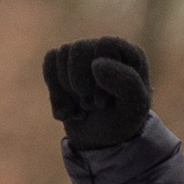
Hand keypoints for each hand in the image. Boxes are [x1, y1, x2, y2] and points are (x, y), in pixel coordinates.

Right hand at [42, 36, 151, 150]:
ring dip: (68, 91)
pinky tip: (69, 107)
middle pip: (79, 48)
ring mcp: (83, 53)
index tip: (103, 100)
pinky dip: (55, 92)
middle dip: (80, 85)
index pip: (105, 45)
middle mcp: (105, 49)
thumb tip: (97, 64)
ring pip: (62, 54)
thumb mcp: (134, 108)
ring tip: (83, 106)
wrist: (101, 139)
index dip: (99, 74)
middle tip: (92, 106)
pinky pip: (49, 63)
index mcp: (129, 54)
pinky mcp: (63, 63)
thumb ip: (127, 84)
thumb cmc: (122, 120)